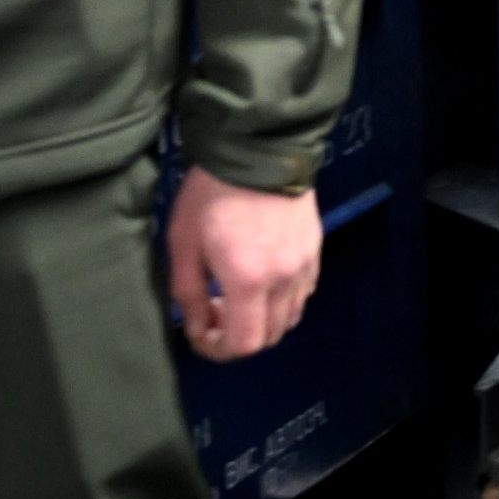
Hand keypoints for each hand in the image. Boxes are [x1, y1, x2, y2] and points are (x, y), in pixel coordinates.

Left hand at [165, 172, 324, 362]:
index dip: (218, 350)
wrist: (259, 148)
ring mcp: (305, 265)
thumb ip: (188, 294)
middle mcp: (284, 280)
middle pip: (270, 337)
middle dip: (239, 337)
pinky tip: (262, 278)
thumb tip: (197, 326)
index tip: (200, 333)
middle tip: (214, 311)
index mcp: (248, 280)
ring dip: (262, 320)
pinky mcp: (315, 250)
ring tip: (238, 295)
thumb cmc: (212, 194)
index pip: (244, 344)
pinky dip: (282, 301)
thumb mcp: (183, 243)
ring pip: (290, 317)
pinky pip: (302, 293)